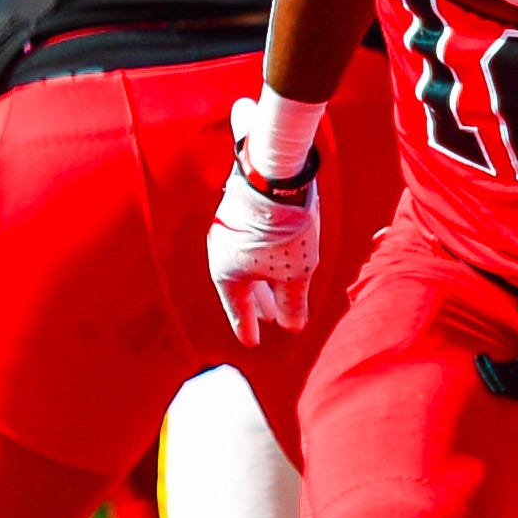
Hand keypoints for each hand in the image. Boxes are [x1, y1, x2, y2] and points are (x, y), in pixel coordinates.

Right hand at [207, 106, 321, 343]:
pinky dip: (265, 260)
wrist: (274, 174)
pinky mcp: (241, 210)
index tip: (251, 343)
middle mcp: (222, 253)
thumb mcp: (295, 273)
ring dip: (264, 282)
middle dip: (259, 304)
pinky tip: (277, 257)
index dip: (246, 327)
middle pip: (242, 287)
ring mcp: (229, 230)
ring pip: (248, 265)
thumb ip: (293, 303)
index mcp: (227, 274)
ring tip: (279, 292)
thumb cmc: (284, 229)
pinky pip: (251, 246)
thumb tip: (293, 327)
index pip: (237, 309)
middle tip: (271, 319)